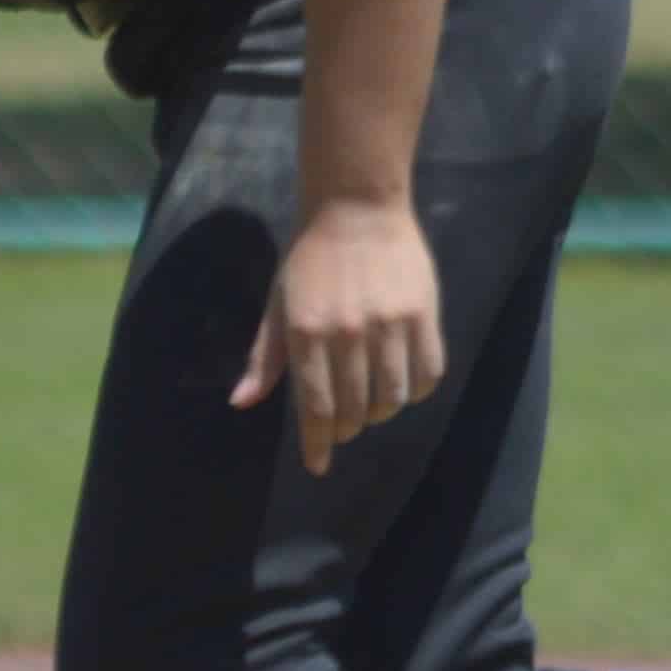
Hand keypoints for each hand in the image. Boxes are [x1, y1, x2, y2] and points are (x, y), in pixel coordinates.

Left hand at [235, 196, 446, 472]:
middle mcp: (348, 333)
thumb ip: (264, 357)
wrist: (357, 205)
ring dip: (380, 412)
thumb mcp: (279, 304)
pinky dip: (416, 391)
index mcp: (306, 332)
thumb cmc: (310, 258)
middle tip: (344, 424)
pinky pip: (427, 374)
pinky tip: (404, 386)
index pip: (316, 407)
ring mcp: (389, 324)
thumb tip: (242, 402)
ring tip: (372, 404)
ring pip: (392, 397)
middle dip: (347, 428)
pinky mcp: (423, 314)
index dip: (318, 444)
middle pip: (354, 408)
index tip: (319, 465)